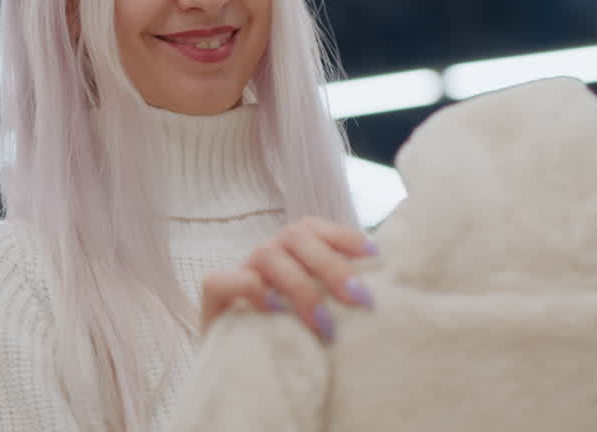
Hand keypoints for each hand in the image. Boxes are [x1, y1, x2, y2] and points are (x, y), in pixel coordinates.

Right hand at [200, 216, 377, 341]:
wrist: (247, 369)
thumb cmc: (294, 335)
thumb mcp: (323, 309)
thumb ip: (340, 293)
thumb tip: (383, 287)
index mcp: (293, 249)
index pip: (316, 226)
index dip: (346, 236)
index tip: (376, 259)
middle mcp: (267, 253)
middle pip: (297, 235)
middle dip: (332, 265)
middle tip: (359, 300)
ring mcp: (239, 271)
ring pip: (266, 254)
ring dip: (300, 286)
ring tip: (324, 325)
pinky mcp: (214, 299)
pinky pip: (221, 280)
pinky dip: (248, 289)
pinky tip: (272, 312)